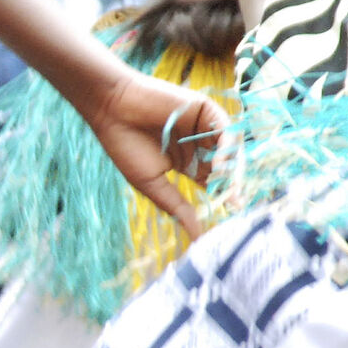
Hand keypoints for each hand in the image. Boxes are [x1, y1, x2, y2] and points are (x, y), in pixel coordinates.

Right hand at [80, 68, 225, 238]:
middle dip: (230, 184)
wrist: (113, 110)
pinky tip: (218, 163)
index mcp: (185, 163)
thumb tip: (197, 238)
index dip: (222, 196)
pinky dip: (227, 147)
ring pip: (229, 149)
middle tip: (235, 202)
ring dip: (231, 168)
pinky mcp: (205, 110)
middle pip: (225, 167)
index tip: (230, 213)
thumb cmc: (126, 147)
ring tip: (223, 183)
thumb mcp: (154, 185)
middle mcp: (197, 145)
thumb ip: (178, 208)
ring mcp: (202, 126)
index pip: (211, 182)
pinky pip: (226, 129)